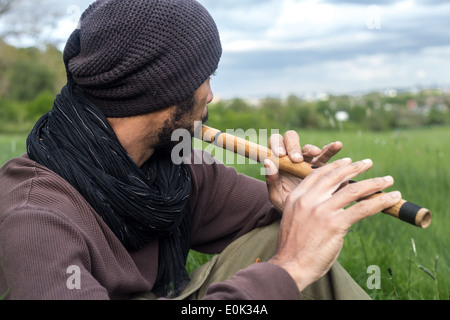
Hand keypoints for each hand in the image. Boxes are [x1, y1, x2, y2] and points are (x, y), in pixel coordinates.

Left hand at [265, 130, 342, 211]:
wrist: (303, 218)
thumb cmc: (286, 204)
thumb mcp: (276, 195)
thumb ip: (271, 180)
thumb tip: (267, 162)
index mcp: (278, 161)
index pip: (275, 143)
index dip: (277, 144)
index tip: (280, 154)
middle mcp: (292, 157)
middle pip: (291, 139)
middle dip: (293, 146)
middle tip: (296, 159)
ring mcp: (308, 161)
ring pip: (308, 148)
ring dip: (311, 149)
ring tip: (315, 153)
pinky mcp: (322, 167)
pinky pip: (326, 155)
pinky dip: (331, 149)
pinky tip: (337, 145)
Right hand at [268, 158, 401, 291]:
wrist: (290, 266)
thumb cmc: (292, 247)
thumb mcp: (293, 218)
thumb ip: (307, 206)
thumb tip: (328, 201)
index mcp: (296, 197)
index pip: (318, 175)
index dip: (334, 166)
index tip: (347, 161)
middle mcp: (308, 200)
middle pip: (336, 177)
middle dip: (355, 168)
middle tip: (368, 163)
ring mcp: (322, 210)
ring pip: (353, 190)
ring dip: (374, 183)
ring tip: (387, 180)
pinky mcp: (335, 224)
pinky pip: (363, 208)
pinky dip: (380, 201)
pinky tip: (391, 198)